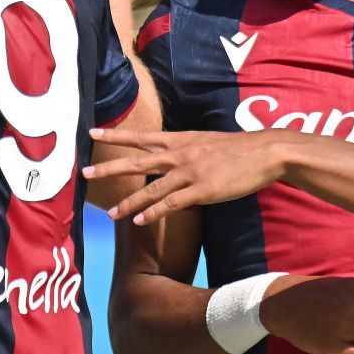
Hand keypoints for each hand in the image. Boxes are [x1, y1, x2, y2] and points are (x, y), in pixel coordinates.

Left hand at [85, 127, 292, 224]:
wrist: (267, 152)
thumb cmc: (239, 149)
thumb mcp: (207, 141)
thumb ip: (186, 148)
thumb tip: (171, 155)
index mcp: (181, 140)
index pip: (141, 137)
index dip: (116, 136)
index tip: (92, 133)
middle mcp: (180, 154)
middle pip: (137, 161)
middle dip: (110, 168)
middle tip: (85, 173)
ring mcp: (190, 172)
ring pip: (152, 189)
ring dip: (129, 203)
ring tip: (109, 213)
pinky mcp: (203, 190)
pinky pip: (173, 204)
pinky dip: (154, 213)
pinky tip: (139, 221)